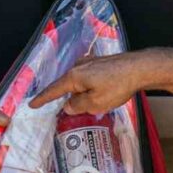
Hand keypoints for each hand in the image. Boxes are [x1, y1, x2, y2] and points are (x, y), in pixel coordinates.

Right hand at [29, 52, 152, 114]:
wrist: (140, 68)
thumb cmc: (117, 86)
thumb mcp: (96, 102)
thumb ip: (79, 105)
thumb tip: (68, 105)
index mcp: (74, 76)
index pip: (53, 90)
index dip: (43, 99)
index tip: (32, 104)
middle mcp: (79, 66)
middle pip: (67, 86)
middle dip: (69, 98)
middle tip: (72, 110)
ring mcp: (90, 62)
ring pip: (80, 82)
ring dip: (82, 93)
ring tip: (94, 104)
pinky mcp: (101, 62)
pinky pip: (89, 77)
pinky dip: (90, 87)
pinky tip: (100, 92)